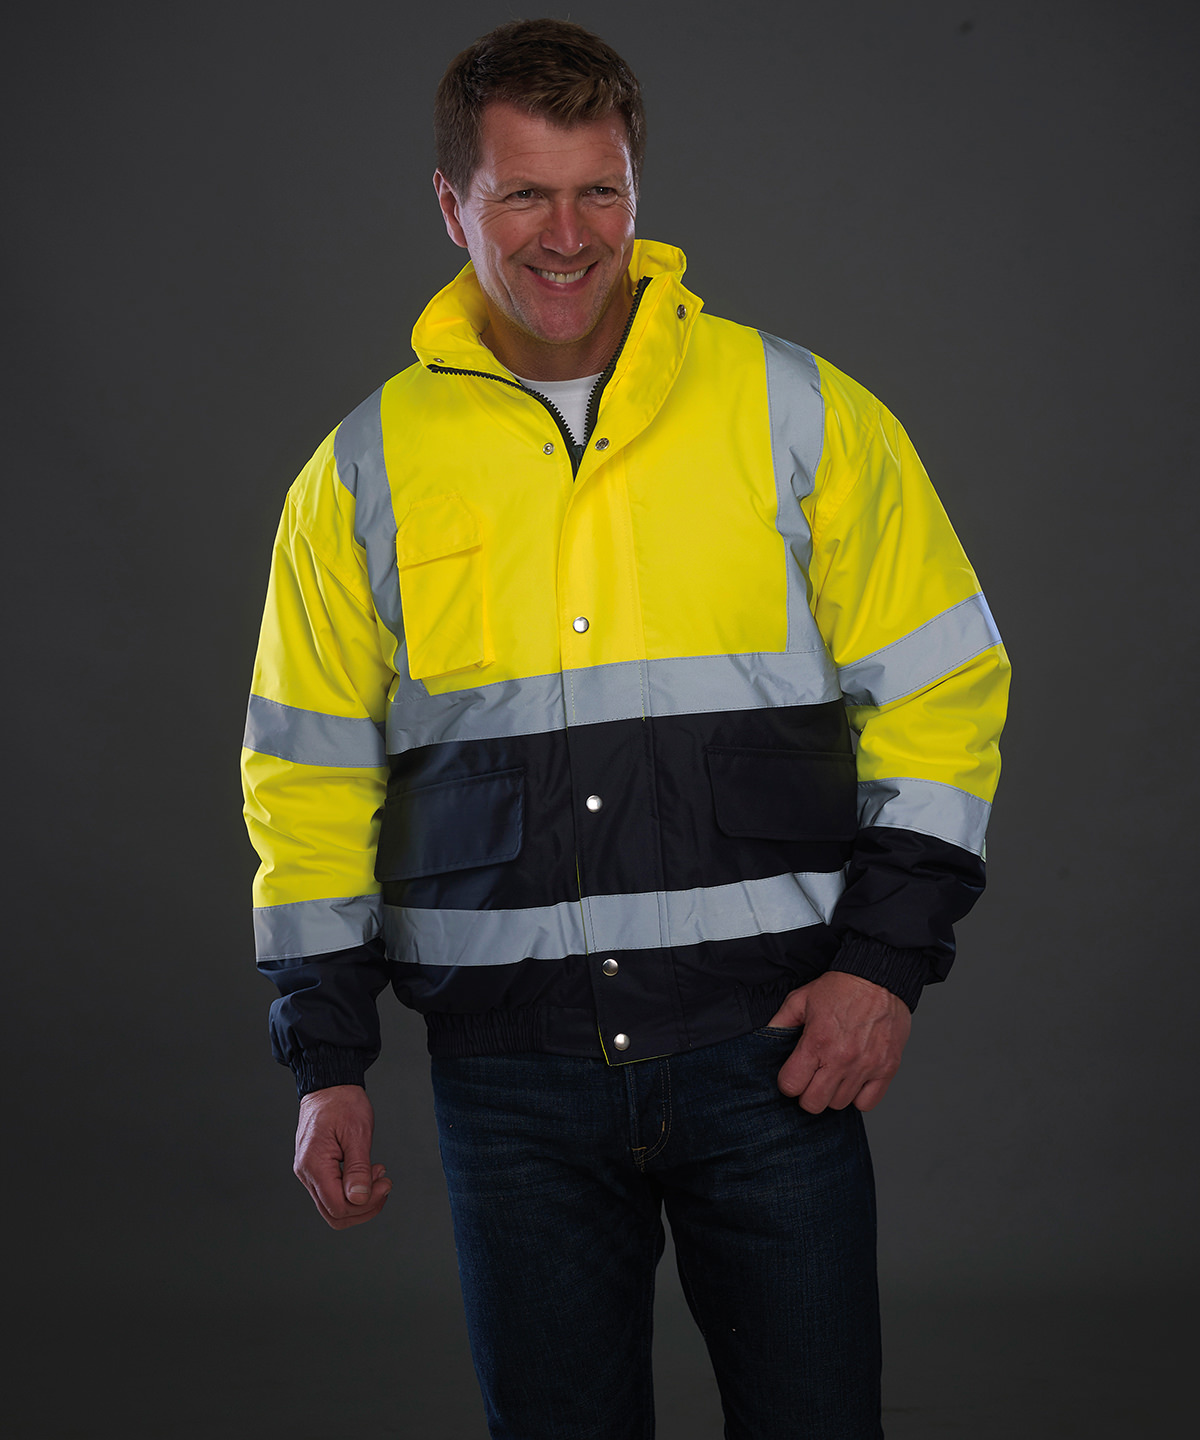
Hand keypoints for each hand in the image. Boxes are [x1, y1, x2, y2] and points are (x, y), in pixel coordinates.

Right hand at [293, 1084, 392, 1228]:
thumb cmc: (342, 1102)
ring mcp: (309, 1173)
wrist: (329, 1085)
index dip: (364, 1204)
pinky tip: (368, 1173)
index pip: (337, 1207)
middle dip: (364, 1207)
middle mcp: (306, 1173)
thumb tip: (359, 1199)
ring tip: (378, 1176)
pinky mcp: (315, 1170)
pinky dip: (353, 1189)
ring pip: (333, 1207)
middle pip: (334, 1214)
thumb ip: (357, 1169)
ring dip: (360, 1199)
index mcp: (314, 1164)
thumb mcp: (357, 1133)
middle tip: (384, 1184)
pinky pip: (333, 1192)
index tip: (384, 1184)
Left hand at [767, 970, 911, 1113]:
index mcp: (817, 1041)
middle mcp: (841, 1058)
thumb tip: (766, 1038)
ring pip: (839, 1104)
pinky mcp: (887, 1068)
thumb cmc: (841, 987)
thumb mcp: (801, 998)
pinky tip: (854, 1079)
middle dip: (807, 1094)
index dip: (788, 1082)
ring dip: (833, 1093)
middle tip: (812, 1078)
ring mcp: (866, 1066)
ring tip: (834, 1073)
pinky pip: (867, 1103)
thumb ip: (781, 1022)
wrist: (878, 977)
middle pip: (814, 1104)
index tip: (794, 1074)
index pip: (791, 1085)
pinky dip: (858, 1096)